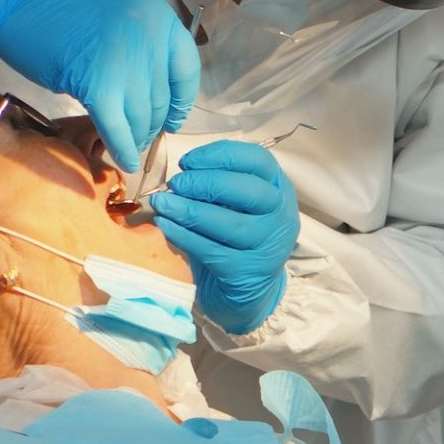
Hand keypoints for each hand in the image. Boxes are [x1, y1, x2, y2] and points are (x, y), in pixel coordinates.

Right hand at [0, 0, 200, 173]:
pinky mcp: (98, 84)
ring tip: (129, 145)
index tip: (172, 118)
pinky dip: (122, 148)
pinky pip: (117, 128)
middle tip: (141, 136)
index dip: (181, 101)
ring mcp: (124, 60)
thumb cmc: (65, 10)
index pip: (186, 69)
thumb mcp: (121, 16)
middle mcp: (149, 35)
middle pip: (161, 97)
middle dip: (152, 124)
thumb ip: (144, 47)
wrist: (21, 2)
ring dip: (136, 138)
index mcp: (158, 15)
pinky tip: (124, 160)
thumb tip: (158, 96)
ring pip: (141, 116)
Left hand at [151, 141, 299, 334]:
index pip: (257, 160)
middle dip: (205, 183)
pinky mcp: (247, 272)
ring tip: (162, 203)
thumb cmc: (238, 234)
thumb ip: (219, 183)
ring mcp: (267, 246)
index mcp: (279, 187)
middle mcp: (281, 215)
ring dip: (189, 211)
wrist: (250, 288)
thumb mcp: (239, 204)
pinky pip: (212, 250)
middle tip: (175, 183)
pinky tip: (165, 225)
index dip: (220, 155)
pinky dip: (184, 236)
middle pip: (248, 191)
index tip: (187, 161)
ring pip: (230, 224)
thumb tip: (183, 172)